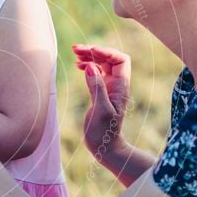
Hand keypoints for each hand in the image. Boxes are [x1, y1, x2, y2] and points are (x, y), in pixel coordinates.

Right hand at [72, 44, 130, 159]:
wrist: (104, 148)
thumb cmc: (104, 133)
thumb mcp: (100, 110)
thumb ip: (97, 88)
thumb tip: (91, 67)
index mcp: (121, 87)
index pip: (120, 59)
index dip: (106, 52)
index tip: (90, 51)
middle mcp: (117, 85)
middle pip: (109, 59)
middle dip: (94, 51)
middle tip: (76, 49)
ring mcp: (109, 88)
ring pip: (102, 65)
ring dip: (90, 57)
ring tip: (75, 54)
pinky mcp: (100, 93)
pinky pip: (96, 74)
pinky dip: (88, 67)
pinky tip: (78, 66)